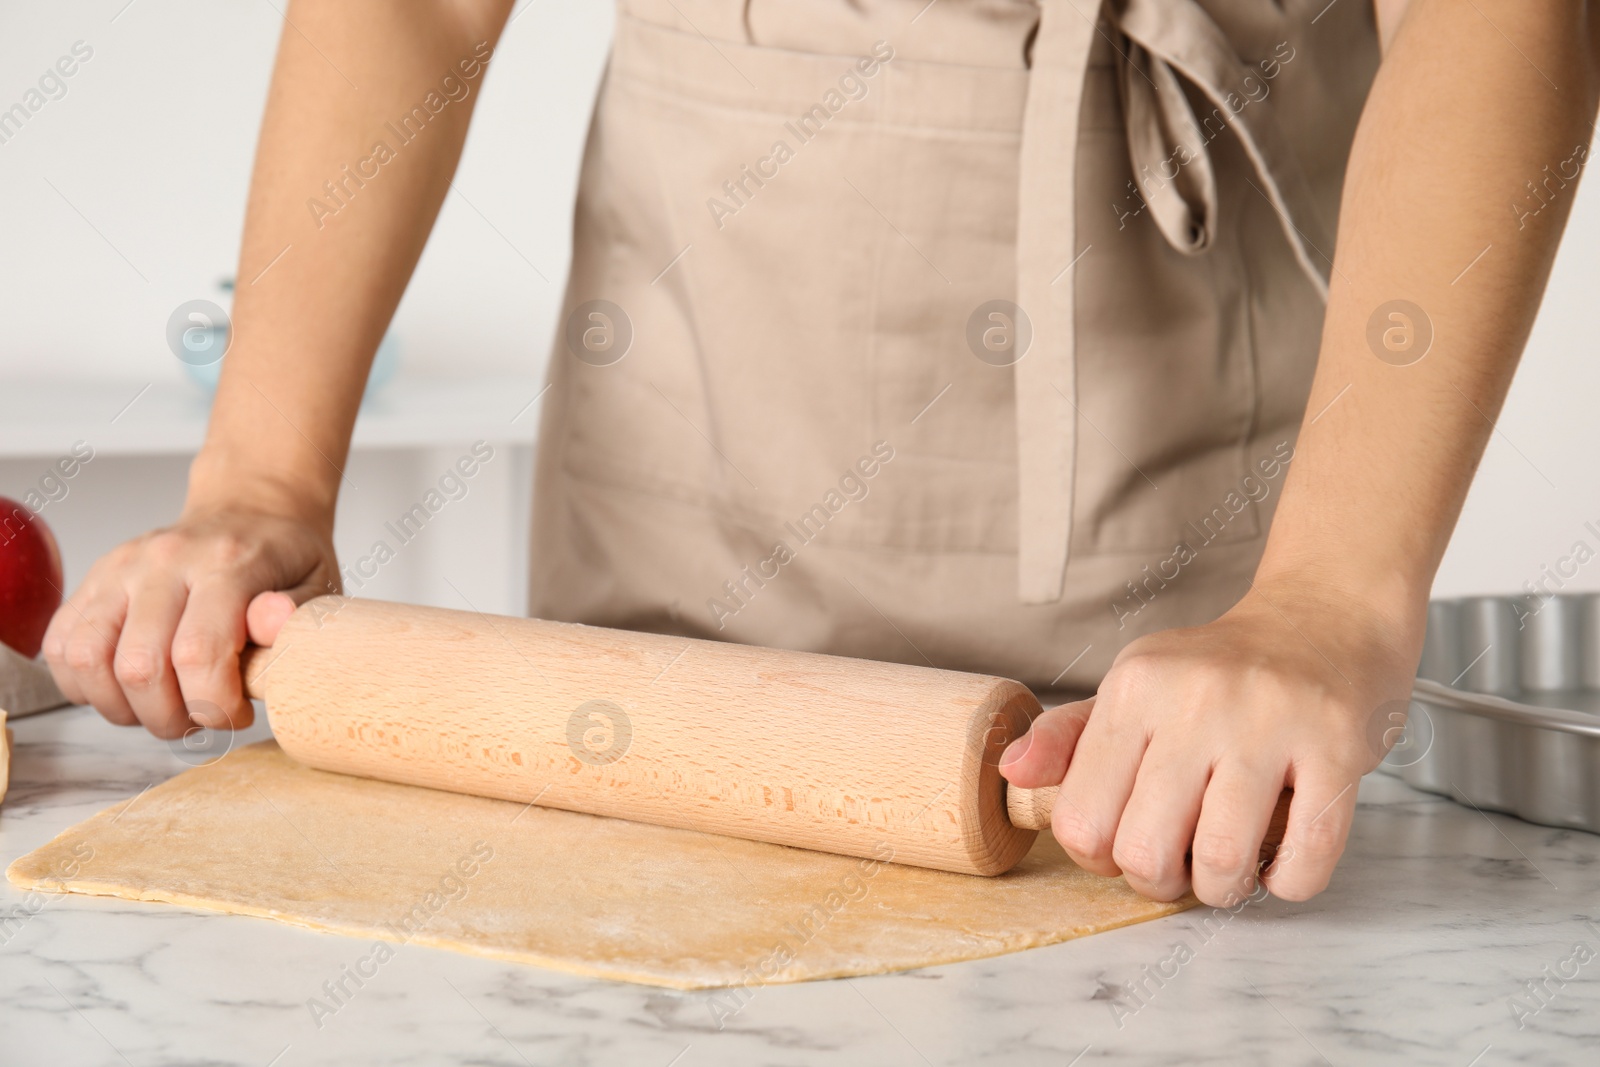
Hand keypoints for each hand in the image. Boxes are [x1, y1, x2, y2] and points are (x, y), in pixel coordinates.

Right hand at [41, 508, 337, 738]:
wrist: (250, 508)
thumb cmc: (285, 556)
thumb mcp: (318, 584)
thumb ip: (296, 617)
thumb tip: (270, 625)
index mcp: (226, 563)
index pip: (198, 652)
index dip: (212, 705)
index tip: (236, 715)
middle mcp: (163, 561)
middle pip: (138, 666)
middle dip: (169, 717)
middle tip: (201, 719)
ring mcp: (120, 567)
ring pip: (87, 660)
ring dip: (123, 707)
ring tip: (164, 706)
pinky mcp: (93, 579)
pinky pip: (61, 646)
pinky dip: (85, 685)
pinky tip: (129, 688)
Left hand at [1000, 578, 1423, 905]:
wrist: (1325, 619)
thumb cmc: (1221, 671)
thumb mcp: (1135, 686)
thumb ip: (1070, 735)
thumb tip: (1012, 772)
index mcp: (1134, 687)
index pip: (1080, 819)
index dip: (1098, 856)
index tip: (1125, 842)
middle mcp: (1196, 699)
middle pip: (1144, 851)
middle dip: (1158, 882)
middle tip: (1179, 863)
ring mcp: (1270, 722)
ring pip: (1222, 863)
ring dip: (1223, 889)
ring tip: (1230, 866)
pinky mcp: (1336, 747)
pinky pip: (1305, 859)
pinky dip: (1288, 882)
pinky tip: (1282, 859)